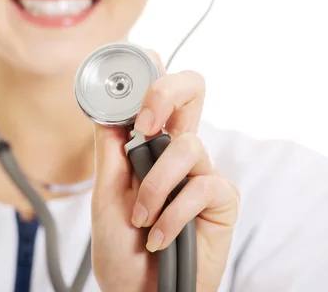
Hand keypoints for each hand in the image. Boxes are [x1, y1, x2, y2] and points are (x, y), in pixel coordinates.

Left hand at [90, 53, 239, 291]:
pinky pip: (202, 187)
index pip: (159, 96)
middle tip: (146, 122)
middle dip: (168, 91)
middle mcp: (180, 153)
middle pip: (193, 91)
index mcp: (150, 148)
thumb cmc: (122, 252)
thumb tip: (107, 111)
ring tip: (140, 219)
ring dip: (156, 186)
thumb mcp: (105, 196)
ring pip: (188, 146)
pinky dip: (173, 214)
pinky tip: (160, 238)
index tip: (129, 77)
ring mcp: (203, 173)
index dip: (152, 76)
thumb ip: (110, 153)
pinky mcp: (222, 200)